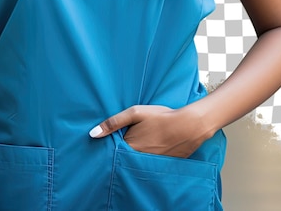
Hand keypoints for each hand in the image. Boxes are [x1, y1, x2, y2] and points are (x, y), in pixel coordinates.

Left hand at [88, 104, 208, 157]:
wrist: (188, 126)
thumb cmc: (161, 117)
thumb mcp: (135, 113)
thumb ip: (113, 122)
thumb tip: (93, 134)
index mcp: (130, 147)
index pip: (113, 152)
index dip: (111, 147)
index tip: (110, 142)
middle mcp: (138, 159)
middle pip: (123, 158)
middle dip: (121, 152)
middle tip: (127, 141)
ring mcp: (150, 164)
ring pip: (135, 162)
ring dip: (134, 155)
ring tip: (141, 143)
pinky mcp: (161, 166)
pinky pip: (148, 165)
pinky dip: (146, 159)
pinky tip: (152, 148)